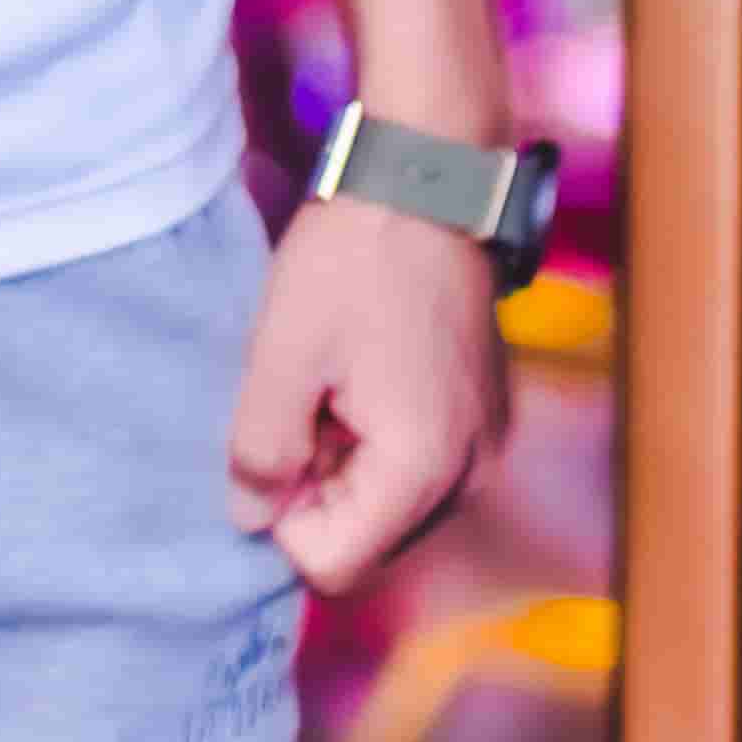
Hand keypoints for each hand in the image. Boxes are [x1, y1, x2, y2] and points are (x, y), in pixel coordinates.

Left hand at [225, 191, 508, 595]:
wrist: (427, 177)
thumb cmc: (353, 258)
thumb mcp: (283, 350)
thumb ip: (261, 449)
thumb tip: (252, 520)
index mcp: (423, 469)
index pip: (333, 564)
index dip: (285, 514)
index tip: (279, 433)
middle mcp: (472, 475)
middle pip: (368, 540)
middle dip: (320, 487)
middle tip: (307, 397)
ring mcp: (489, 446)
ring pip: (393, 506)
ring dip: (349, 462)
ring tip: (338, 378)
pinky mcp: (489, 417)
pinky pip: (423, 467)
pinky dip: (383, 439)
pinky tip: (369, 370)